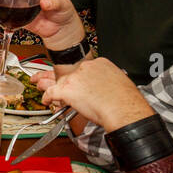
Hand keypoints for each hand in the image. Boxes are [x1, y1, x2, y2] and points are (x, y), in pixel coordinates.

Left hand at [36, 57, 153, 128]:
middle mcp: (86, 67)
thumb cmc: (125, 101)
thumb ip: (106, 82)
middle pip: (69, 73)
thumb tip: (101, 89)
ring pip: (59, 82)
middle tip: (55, 83)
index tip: (76, 83)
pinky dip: (47, 97)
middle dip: (62, 80)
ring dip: (52, 88)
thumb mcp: (118, 82)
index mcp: (101, 63)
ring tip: (47, 90)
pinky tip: (46, 101)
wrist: (123, 109)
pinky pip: (51, 92)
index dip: (77, 78)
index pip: (83, 68)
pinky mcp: (67, 89)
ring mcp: (75, 77)